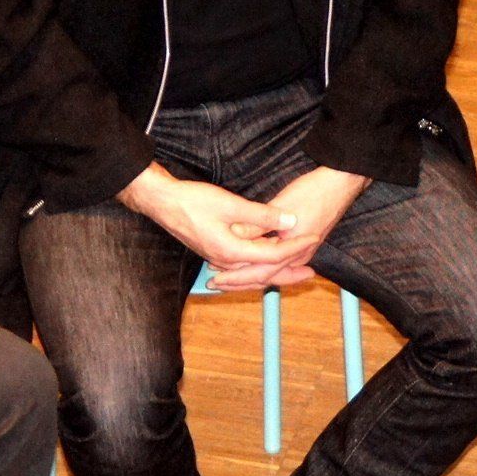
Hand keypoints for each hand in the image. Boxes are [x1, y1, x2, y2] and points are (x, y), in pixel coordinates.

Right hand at [119, 165, 300, 272]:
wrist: (162, 203)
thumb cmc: (193, 201)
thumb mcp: (231, 204)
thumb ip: (262, 215)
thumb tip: (290, 220)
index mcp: (232, 251)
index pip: (273, 256)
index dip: (296, 246)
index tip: (314, 236)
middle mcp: (225, 261)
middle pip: (264, 274)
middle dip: (289, 274)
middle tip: (311, 274)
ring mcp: (218, 259)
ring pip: (252, 274)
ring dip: (274, 273)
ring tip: (293, 272)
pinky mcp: (214, 253)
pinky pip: (242, 269)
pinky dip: (258, 269)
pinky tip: (265, 263)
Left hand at [205, 166, 368, 290]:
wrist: (341, 183)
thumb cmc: (314, 192)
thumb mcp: (281, 205)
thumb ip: (257, 224)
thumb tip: (233, 236)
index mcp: (292, 251)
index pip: (260, 273)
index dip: (235, 278)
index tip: (215, 280)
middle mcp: (298, 257)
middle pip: (265, 277)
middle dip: (239, 282)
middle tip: (216, 285)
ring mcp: (302, 252)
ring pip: (271, 271)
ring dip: (249, 275)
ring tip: (228, 279)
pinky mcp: (302, 243)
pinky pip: (278, 262)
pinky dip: (261, 266)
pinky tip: (250, 263)